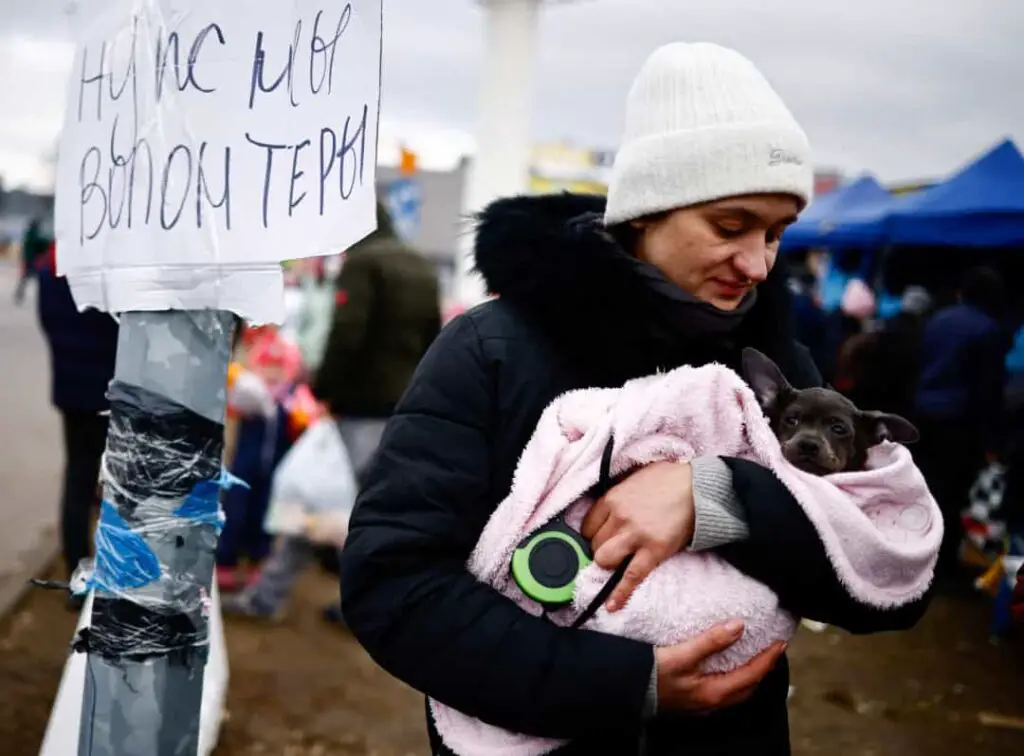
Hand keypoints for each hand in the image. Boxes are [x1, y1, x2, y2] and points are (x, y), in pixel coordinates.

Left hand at [580, 461, 694, 611]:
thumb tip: (608, 507)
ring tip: (620, 563)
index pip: (587, 525)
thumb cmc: (669, 479)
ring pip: (605, 560)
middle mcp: (620, 516)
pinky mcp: (654, 551)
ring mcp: (636, 535)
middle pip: (595, 544)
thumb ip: (619, 492)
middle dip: (602, 549)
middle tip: (616, 548)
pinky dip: (620, 593)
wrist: (700, 488)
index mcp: (613, 498)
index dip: (593, 534)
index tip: (601, 537)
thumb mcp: (635, 477)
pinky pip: (631, 577)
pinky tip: (612, 606)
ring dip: (610, 564)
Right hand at [656, 621, 786, 711]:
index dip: (768, 658)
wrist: (626, 691)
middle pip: (748, 687)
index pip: (752, 675)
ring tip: (755, 658)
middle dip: (763, 669)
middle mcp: (712, 702)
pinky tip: (727, 668)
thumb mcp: (682, 654)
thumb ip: (710, 641)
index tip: (781, 643)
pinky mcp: (692, 701)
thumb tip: (739, 626)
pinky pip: (723, 691)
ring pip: (736, 692)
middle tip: (772, 650)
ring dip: (750, 675)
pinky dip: (734, 679)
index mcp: (714, 692)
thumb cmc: (652, 674)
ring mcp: (702, 704)